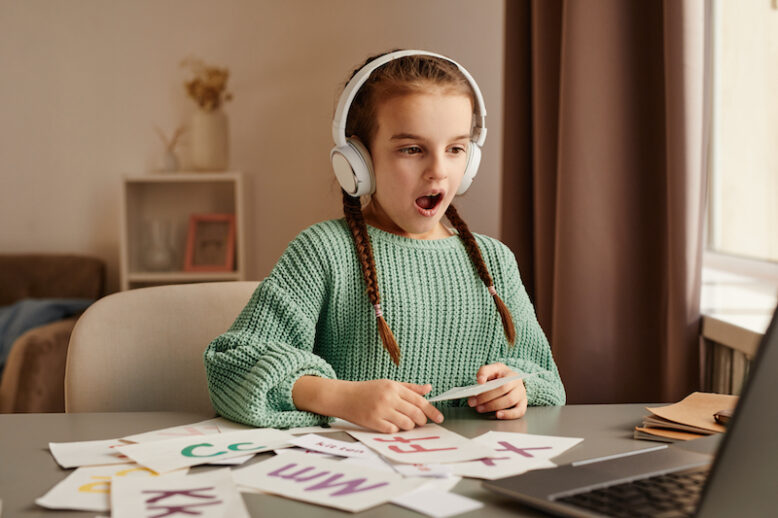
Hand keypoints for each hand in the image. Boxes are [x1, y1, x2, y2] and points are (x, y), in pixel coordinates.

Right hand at [292, 376, 443, 433]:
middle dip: (422, 420)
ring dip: (409, 426)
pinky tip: (391, 425)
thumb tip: (428, 388)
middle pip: (415, 414)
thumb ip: (409, 388)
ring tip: (404, 423)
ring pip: (406, 424)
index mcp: (394, 387)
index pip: (419, 401)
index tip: (439, 418)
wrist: (344, 396)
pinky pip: (392, 430)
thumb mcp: (388, 384)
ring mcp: (380, 410)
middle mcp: (388, 398)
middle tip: (421, 422)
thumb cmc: (367, 390)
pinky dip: (395, 430)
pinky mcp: (373, 422)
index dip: (432, 411)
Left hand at [467, 363, 526, 419]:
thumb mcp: (492, 369)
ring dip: (493, 407)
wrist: (509, 379)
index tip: (475, 393)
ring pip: (510, 402)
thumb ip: (484, 371)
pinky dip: (508, 415)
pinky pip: (519, 412)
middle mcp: (519, 385)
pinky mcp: (522, 405)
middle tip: (473, 403)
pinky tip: (497, 415)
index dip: (489, 390)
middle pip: (505, 394)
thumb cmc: (499, 375)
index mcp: (511, 375)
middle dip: (487, 399)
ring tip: (480, 408)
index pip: (501, 384)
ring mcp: (522, 396)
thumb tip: (480, 381)